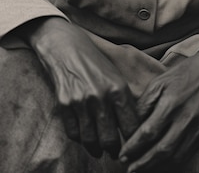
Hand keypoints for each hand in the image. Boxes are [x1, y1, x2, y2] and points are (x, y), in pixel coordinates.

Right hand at [18, 17, 139, 158]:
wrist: (65, 45)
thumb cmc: (93, 60)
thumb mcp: (115, 75)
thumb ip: (123, 100)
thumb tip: (133, 127)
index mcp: (118, 88)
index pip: (131, 126)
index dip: (134, 142)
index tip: (135, 149)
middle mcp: (100, 96)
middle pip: (110, 139)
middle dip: (114, 151)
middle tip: (116, 154)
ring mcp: (81, 101)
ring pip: (91, 140)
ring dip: (96, 149)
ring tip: (99, 150)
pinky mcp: (63, 104)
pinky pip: (73, 133)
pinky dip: (79, 139)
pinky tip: (84, 136)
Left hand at [119, 49, 198, 171]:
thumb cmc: (181, 75)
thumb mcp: (158, 83)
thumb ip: (144, 105)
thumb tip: (131, 127)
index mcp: (171, 103)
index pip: (149, 132)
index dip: (134, 147)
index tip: (123, 155)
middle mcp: (186, 118)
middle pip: (162, 149)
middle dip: (143, 162)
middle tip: (129, 169)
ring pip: (176, 156)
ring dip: (157, 166)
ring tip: (142, 168)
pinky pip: (188, 154)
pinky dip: (172, 161)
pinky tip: (161, 162)